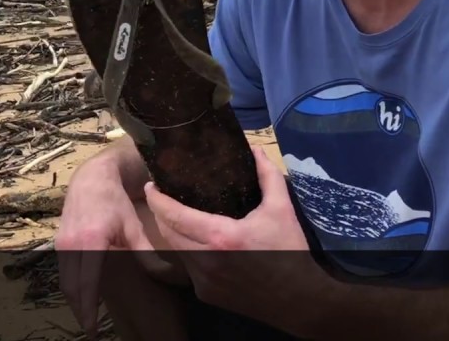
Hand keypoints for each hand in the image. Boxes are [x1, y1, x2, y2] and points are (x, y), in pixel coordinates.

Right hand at [54, 155, 154, 335]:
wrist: (92, 177)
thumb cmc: (116, 201)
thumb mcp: (134, 226)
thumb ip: (147, 254)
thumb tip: (169, 276)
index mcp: (92, 241)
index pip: (87, 283)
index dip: (89, 308)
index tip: (92, 329)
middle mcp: (72, 244)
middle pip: (73, 288)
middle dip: (80, 311)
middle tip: (90, 330)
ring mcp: (62, 243)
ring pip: (65, 281)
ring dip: (75, 301)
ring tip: (86, 317)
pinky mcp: (59, 242)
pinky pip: (63, 271)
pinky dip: (72, 287)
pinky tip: (82, 296)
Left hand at [144, 146, 326, 324]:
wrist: (298, 298)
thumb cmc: (290, 251)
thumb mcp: (281, 209)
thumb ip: (267, 176)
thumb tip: (255, 150)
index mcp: (221, 237)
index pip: (175, 216)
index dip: (158, 200)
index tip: (150, 186)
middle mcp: (206, 260)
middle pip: (168, 234)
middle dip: (160, 214)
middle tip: (160, 197)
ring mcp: (204, 281)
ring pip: (176, 252)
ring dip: (173, 234)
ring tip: (176, 216)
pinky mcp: (207, 294)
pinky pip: (189, 268)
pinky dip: (188, 253)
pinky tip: (196, 242)